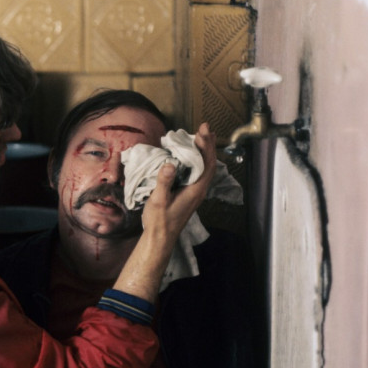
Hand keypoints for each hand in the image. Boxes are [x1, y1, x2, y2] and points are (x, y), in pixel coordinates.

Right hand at [113, 123, 216, 302]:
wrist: (160, 238)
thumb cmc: (160, 222)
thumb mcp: (158, 201)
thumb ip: (164, 182)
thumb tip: (169, 164)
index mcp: (195, 190)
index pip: (206, 164)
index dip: (206, 147)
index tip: (202, 132)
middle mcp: (198, 190)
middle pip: (208, 163)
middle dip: (207, 145)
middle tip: (203, 128)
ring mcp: (195, 192)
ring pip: (204, 168)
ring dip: (203, 152)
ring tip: (198, 137)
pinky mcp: (189, 193)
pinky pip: (197, 172)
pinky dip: (196, 160)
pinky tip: (188, 155)